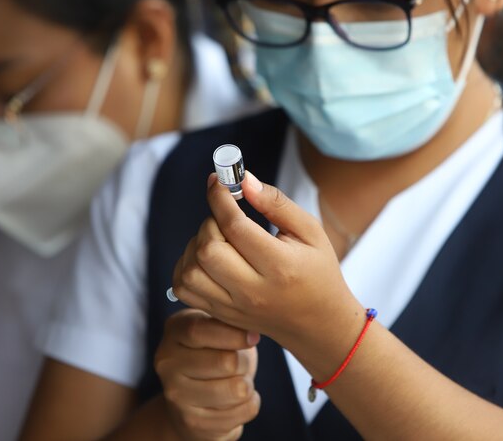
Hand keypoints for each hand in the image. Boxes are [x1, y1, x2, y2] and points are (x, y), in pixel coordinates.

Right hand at [155, 309, 260, 440]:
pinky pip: (243, 411)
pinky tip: (236, 400)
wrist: (191, 400)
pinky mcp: (192, 422)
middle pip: (226, 362)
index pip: (199, 331)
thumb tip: (251, 331)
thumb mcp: (216, 330)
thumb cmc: (213, 354)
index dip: (233, 334)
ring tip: (238, 381)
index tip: (254, 337)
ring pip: (237, 389)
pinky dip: (249, 404)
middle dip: (245, 363)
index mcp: (174, 331)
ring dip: (248, 385)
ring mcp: (176, 395)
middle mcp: (167, 363)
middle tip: (242, 363)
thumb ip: (227, 324)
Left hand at [172, 172, 363, 353]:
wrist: (318, 323)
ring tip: (218, 239)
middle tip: (225, 217)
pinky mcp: (221, 314)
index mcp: (280, 266)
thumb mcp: (310, 231)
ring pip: (190, 271)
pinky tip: (207, 257)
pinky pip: (184, 288)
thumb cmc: (317, 271)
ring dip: (196, 245)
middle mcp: (253, 291)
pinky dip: (187, 266)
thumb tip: (243, 180)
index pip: (235, 227)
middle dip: (210, 222)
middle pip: (208, 249)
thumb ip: (276, 203)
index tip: (218, 181)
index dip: (220, 198)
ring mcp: (234, 307)